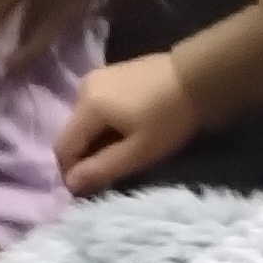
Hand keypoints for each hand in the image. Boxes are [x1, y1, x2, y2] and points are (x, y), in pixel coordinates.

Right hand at [59, 51, 202, 190]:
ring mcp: (98, 77)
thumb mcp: (137, 152)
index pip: (62, 148)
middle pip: (72, 133)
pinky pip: (96, 107)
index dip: (71, 172)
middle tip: (110, 171)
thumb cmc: (170, 117)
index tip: (90, 188)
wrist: (201, 76)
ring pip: (84, 121)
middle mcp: (84, 87)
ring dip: (95, 141)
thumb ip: (101, 169)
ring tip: (121, 151)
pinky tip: (126, 131)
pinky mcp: (112, 74)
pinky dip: (104, 125)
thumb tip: (70, 185)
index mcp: (87, 105)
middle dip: (85, 156)